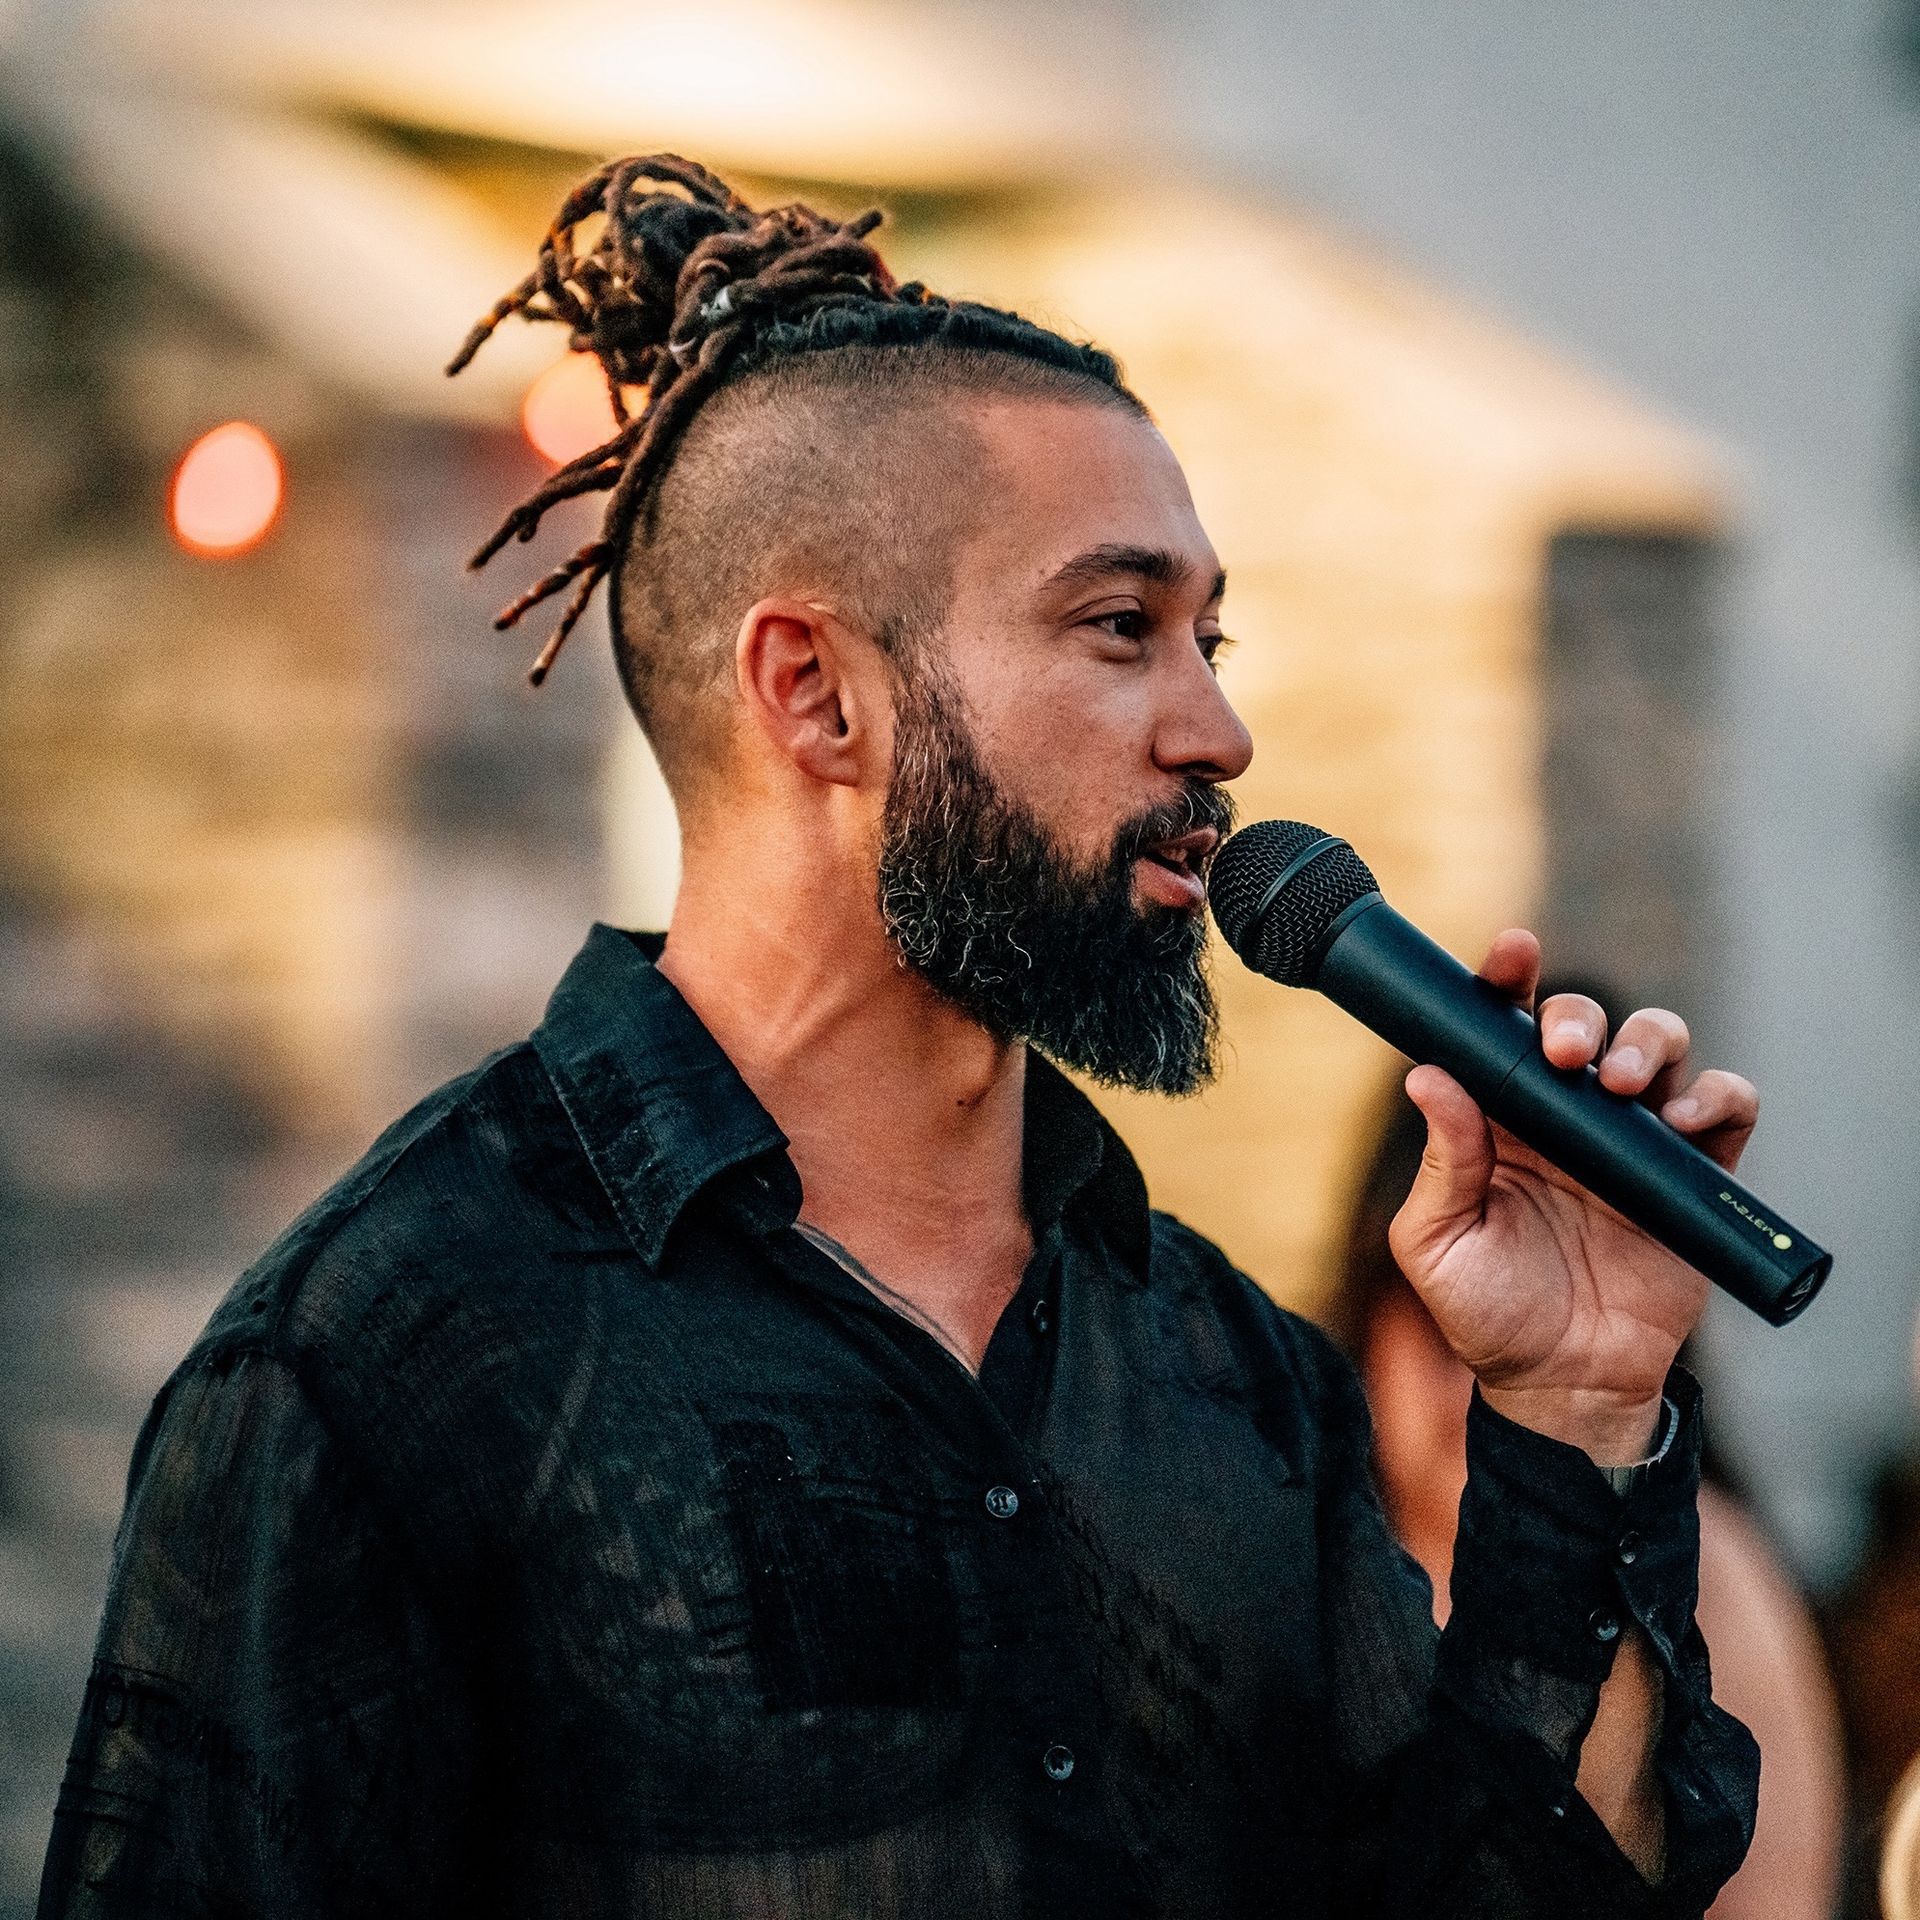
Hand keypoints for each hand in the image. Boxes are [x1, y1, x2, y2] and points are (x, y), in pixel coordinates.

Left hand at [1388, 930, 1759, 1463]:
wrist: (1562, 1384)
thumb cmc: (1486, 1313)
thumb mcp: (1436, 1243)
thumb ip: (1441, 1163)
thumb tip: (1427, 1076)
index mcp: (1498, 1117)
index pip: (1503, 1028)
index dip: (1509, 980)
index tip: (1512, 952)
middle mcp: (1565, 1115)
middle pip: (1585, 1024)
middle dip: (1578, 1016)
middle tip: (1563, 1052)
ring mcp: (1631, 1141)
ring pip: (1659, 1047)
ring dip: (1647, 1043)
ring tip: (1625, 1084)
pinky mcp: (1689, 1176)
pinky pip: (1723, 1109)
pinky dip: (1716, 1095)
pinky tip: (1683, 1117)